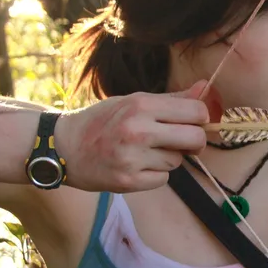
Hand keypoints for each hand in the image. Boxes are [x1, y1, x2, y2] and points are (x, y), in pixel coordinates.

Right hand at [56, 80, 218, 192]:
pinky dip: (155, 175)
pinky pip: (163, 179)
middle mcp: (138, 130)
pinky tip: (136, 166)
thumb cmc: (102, 122)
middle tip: (182, 141)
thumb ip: (172, 98)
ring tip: (144, 151)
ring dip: (168, 158)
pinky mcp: (128, 181)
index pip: (196, 111)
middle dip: (194, 142)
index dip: (201, 118)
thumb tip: (205, 87)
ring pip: (178, 161)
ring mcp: (132, 158)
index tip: (194, 121)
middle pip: (195, 139)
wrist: (63, 148)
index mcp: (140, 105)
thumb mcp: (133, 101)